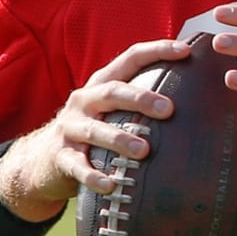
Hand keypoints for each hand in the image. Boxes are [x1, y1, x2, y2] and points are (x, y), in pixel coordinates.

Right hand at [0, 38, 187, 214]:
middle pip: (113, 92)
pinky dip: (94, 176)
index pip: (130, 58)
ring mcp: (70, 128)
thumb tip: (194, 92)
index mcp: (101, 84)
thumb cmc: (93, 129)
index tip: (186, 50)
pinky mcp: (61, 157)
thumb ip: (139, 100)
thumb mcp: (110, 109)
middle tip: (169, 109)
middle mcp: (84, 101)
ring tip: (144, 151)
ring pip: (96, 130)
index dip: (157, 50)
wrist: (41, 159)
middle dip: (141, 99)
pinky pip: (78, 167)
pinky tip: (111, 185)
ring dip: (120, 139)